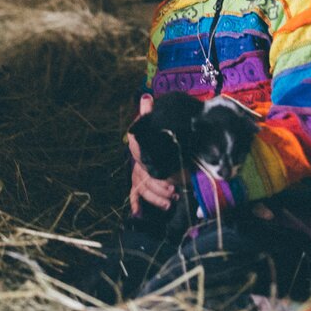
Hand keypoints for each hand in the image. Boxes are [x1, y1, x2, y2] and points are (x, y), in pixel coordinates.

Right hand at [127, 95, 177, 214]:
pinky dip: (136, 203)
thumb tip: (146, 97)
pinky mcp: (138, 182)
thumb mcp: (155, 122)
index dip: (156, 170)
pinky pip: (134, 194)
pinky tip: (138, 213)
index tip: (171, 179)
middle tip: (175, 191)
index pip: (142, 158)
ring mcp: (137, 173)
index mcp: (140, 147)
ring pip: (143, 187)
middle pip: (146, 178)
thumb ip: (149, 112)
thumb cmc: (155, 133)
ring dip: (156, 196)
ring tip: (170, 201)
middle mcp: (137, 162)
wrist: (150, 139)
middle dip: (161, 187)